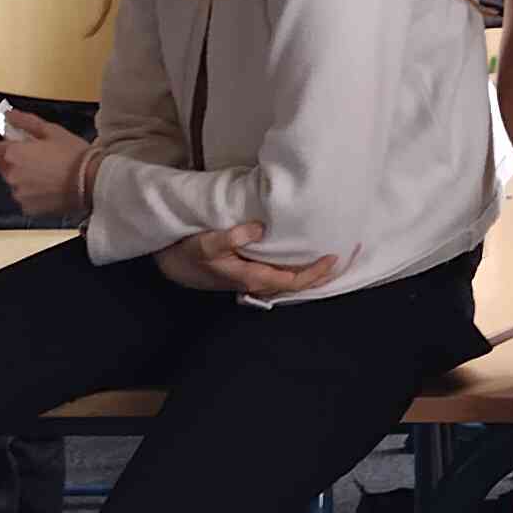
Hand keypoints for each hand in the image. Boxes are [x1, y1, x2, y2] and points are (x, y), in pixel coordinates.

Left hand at [0, 108, 91, 215]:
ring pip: (14, 181)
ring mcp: (19, 193)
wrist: (93, 183)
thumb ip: (24, 121)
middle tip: (35, 155)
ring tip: (47, 172)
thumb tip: (8, 115)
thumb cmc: (74, 156)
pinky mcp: (28, 208)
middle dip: (13, 159)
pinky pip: (24, 196)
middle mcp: (12, 175)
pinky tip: (49, 185)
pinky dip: (33, 191)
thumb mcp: (51, 130)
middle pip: (1, 165)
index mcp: (13, 154)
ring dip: (24, 176)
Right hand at [155, 223, 341, 298]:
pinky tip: (300, 259)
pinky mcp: (247, 273)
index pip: (291, 280)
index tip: (332, 258)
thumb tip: (259, 228)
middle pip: (294, 285)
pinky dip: (294, 269)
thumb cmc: (187, 253)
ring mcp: (251, 280)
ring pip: (287, 281)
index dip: (314, 272)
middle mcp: (254, 282)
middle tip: (342, 261)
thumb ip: (231, 237)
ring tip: (327, 261)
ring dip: (308, 273)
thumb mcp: (205, 242)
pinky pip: (278, 275)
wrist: (170, 265)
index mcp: (250, 276)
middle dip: (319, 276)